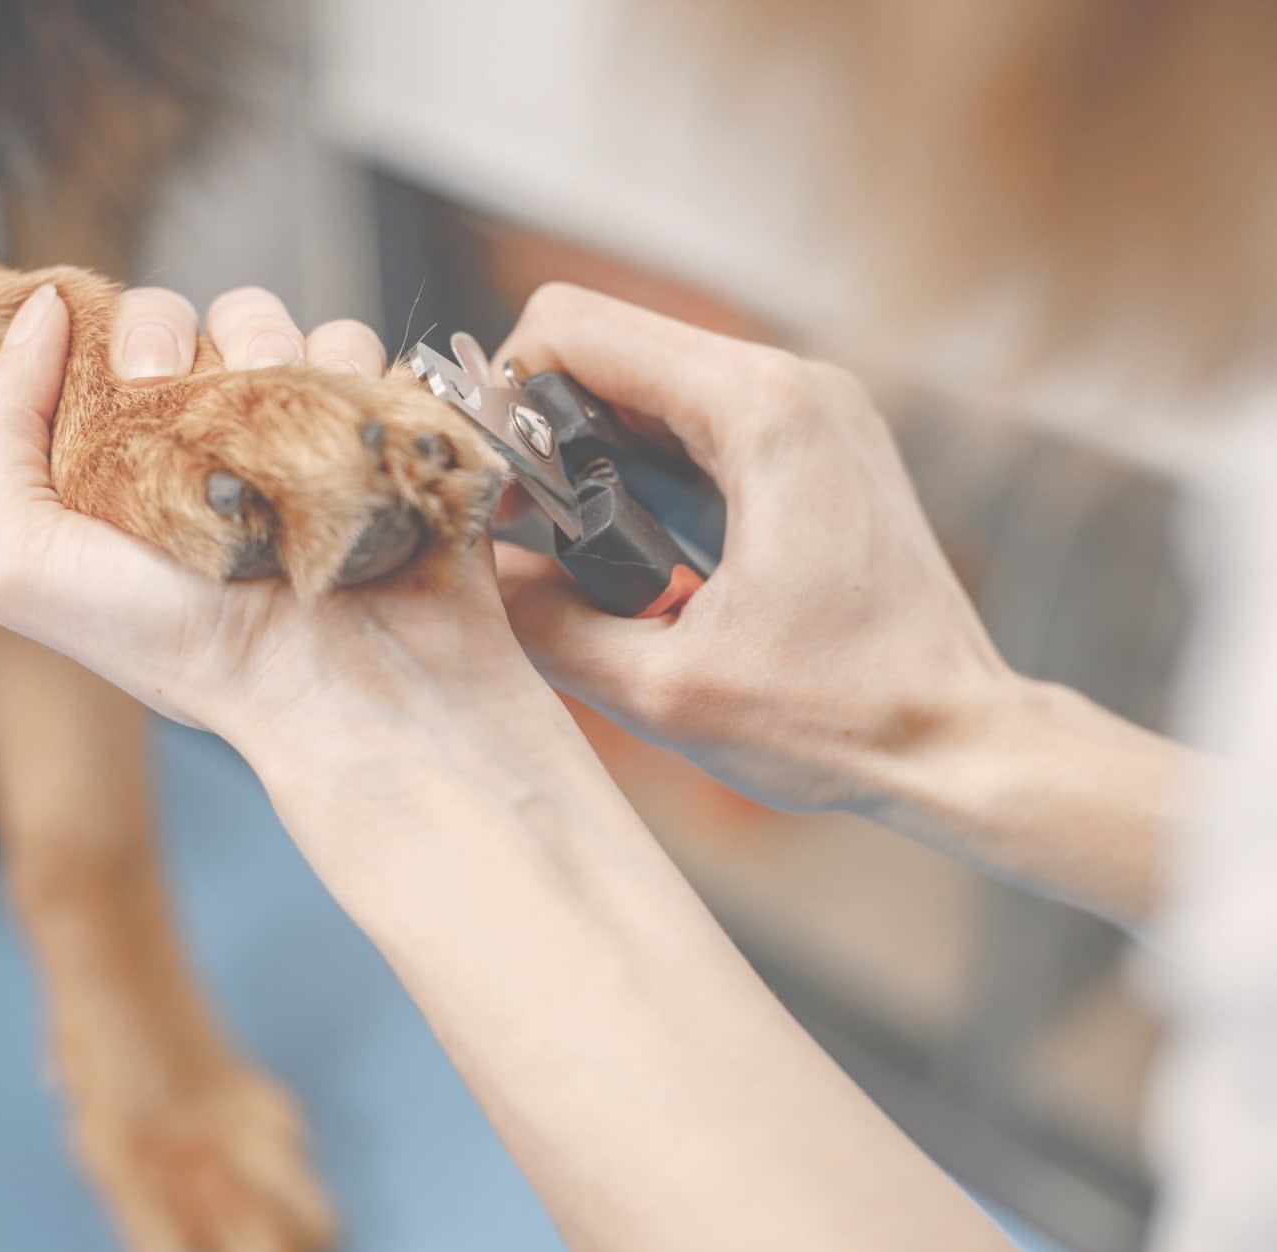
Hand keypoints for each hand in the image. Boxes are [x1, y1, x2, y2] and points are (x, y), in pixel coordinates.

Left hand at [0, 285, 533, 749]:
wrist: (333, 687)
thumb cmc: (177, 645)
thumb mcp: (21, 565)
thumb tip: (43, 309)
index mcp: (126, 471)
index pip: (108, 348)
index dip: (117, 336)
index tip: (133, 375)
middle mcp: (209, 453)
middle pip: (188, 320)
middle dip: (182, 331)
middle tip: (184, 387)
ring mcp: (295, 440)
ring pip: (275, 324)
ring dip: (272, 343)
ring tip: (275, 424)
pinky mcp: (372, 434)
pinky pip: (358, 354)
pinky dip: (349, 367)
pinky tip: (337, 429)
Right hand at [492, 284, 1013, 813]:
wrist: (960, 742)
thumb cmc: (843, 719)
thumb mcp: (662, 688)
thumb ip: (542, 623)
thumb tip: (474, 577)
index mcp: (760, 412)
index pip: (574, 326)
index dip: (502, 391)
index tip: (491, 479)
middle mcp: (794, 382)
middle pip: (609, 343)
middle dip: (541, 423)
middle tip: (520, 522)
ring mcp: (814, 404)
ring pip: (650, 377)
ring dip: (590, 446)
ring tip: (571, 543)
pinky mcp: (818, 439)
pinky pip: (697, 414)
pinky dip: (643, 461)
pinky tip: (634, 543)